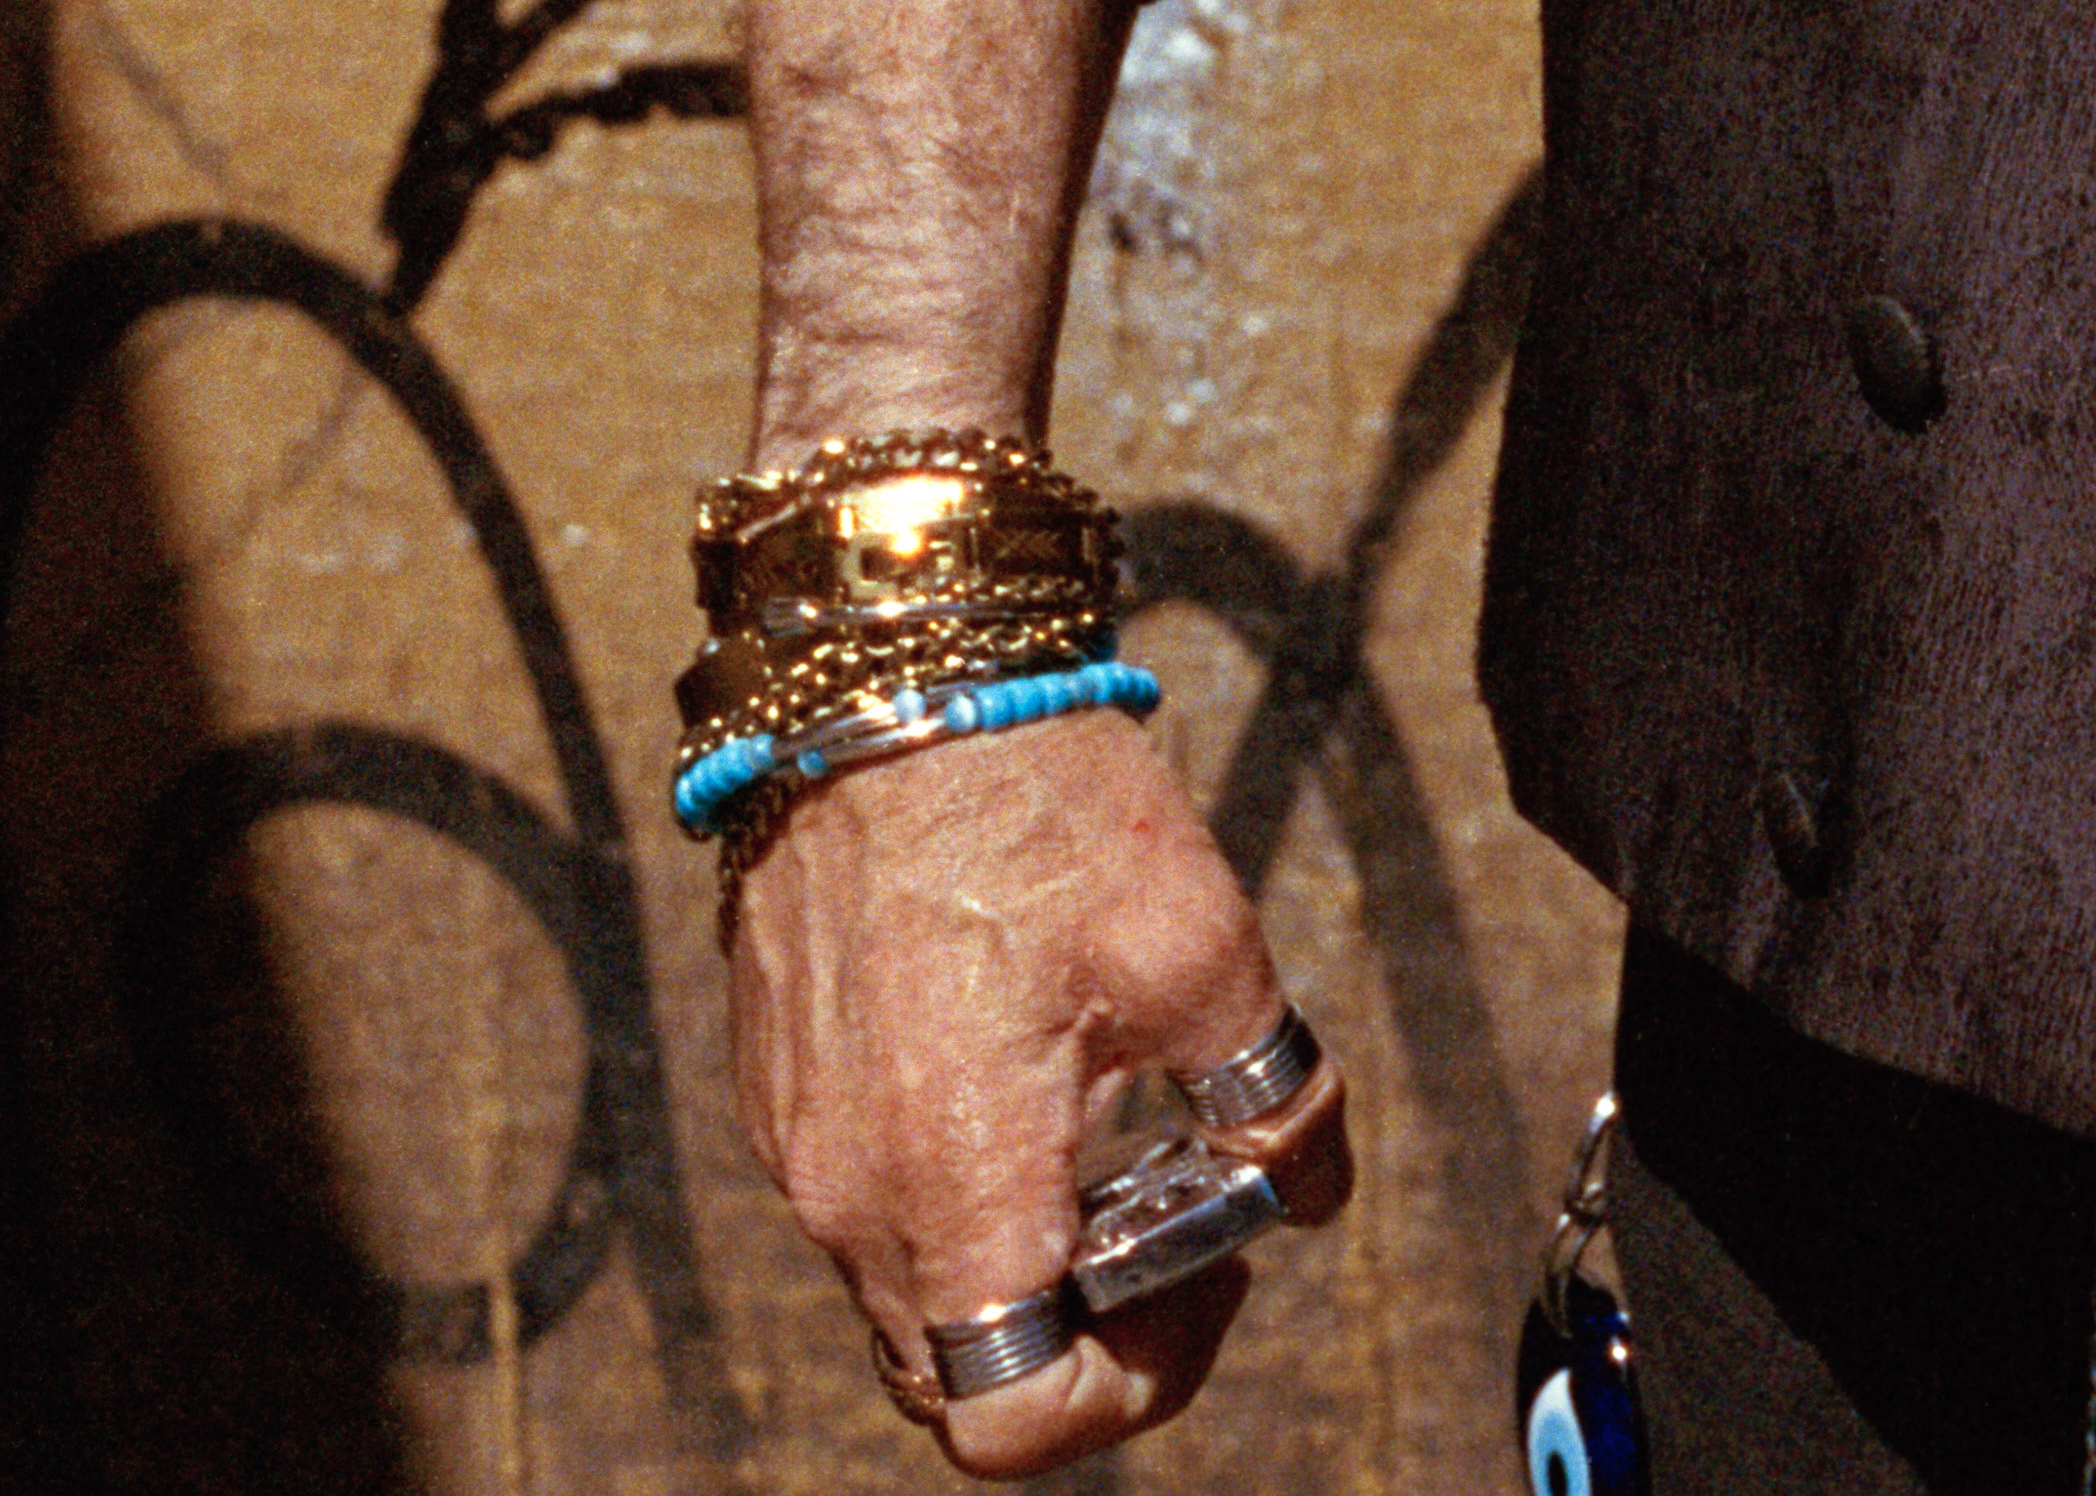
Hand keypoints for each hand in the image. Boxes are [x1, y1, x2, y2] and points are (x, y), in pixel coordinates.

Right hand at [723, 712, 1354, 1470]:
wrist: (889, 675)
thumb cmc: (1036, 800)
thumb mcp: (1203, 945)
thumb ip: (1274, 1093)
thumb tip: (1313, 1185)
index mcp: (949, 1182)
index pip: (1011, 1420)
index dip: (1131, 1389)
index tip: (1203, 1281)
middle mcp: (848, 1195)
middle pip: (959, 1374)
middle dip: (1083, 1330)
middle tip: (1173, 1218)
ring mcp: (798, 1145)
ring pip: (913, 1289)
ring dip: (1020, 1253)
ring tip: (1114, 1125)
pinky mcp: (782, 1088)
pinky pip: (868, 1200)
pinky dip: (957, 1184)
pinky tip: (1034, 1067)